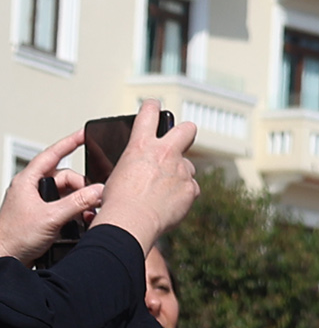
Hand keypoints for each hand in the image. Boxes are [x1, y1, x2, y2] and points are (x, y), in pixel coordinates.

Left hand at [0, 127, 109, 263]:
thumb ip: (77, 203)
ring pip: (67, 194)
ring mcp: (37, 202)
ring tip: (86, 216)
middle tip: (93, 202)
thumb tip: (98, 191)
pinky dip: (76, 213)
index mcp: (27, 181)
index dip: (69, 143)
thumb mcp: (51, 217)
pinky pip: (65, 207)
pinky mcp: (42, 215)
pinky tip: (81, 222)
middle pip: (66, 178)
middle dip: (82, 188)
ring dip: (80, 203)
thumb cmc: (14, 237)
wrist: (5, 257)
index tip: (84, 135)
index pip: (52, 155)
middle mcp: (32, 189)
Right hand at [87, 103, 200, 251]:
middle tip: (182, 136)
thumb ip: (138, 162)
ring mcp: (181, 171)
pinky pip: (190, 188)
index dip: (153, 107)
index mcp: (141, 145)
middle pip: (187, 130)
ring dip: (179, 174)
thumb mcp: (120, 171)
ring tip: (163, 190)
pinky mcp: (191, 188)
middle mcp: (165, 153)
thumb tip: (145, 166)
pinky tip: (169, 203)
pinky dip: (182, 194)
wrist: (130, 221)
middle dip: (185, 131)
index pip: (149, 114)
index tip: (155, 106)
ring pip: (187, 166)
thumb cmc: (118, 200)